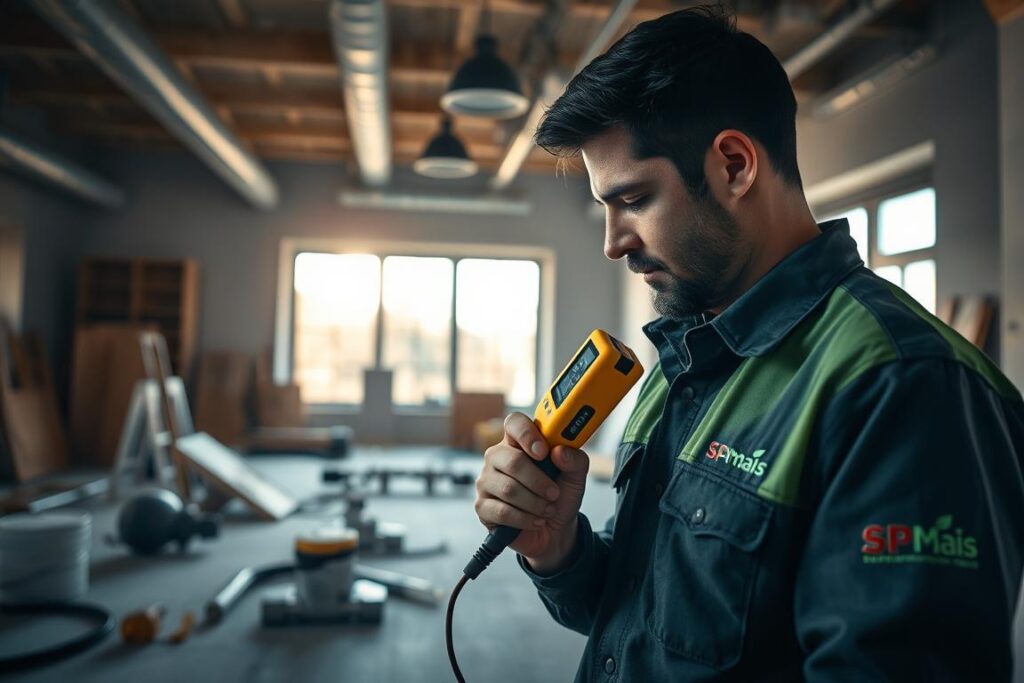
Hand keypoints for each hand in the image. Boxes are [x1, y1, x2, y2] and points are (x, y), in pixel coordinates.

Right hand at [474, 412, 588, 571]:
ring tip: (547, 510)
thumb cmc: (559, 497)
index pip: (514, 423)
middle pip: (512, 461)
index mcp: (519, 443)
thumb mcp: (575, 478)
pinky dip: (525, 519)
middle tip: (554, 493)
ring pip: (508, 489)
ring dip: (535, 503)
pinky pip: (502, 511)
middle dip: (538, 481)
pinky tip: (535, 520)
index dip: (527, 434)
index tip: (543, 452)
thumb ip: (575, 460)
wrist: (554, 531)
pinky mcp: (482, 506)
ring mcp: (487, 481)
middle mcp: (498, 458)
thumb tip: (560, 452)